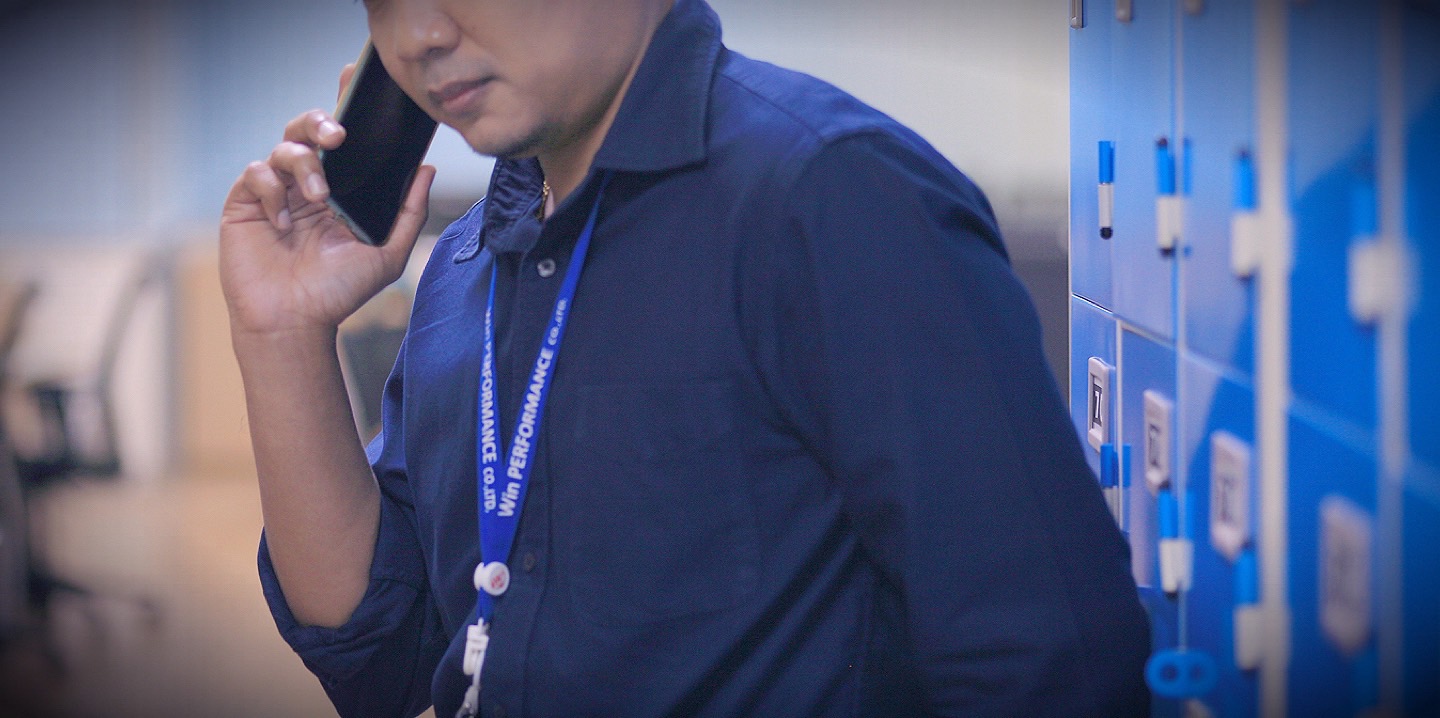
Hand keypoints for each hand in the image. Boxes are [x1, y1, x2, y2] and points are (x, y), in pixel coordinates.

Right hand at [219, 69, 435, 337]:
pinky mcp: (246, 203)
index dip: (344, 103)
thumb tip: (426, 168)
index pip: (342, 138)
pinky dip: (271, 189)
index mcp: (340, 187)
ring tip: (318, 197)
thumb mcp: (386, 253)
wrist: (295, 323)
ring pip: (284, 146)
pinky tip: (282, 222)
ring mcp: (275, 191)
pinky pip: (255, 174)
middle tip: (338, 137)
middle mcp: (307, 183)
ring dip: (304, 163)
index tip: (353, 74)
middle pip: (307, 127)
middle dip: (322, 121)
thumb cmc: (338, 292)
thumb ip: (408, 211)